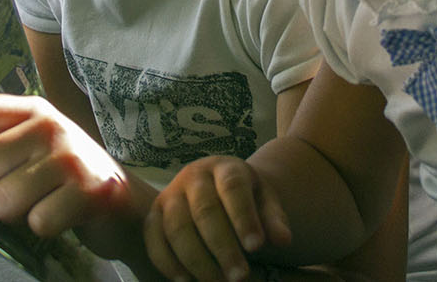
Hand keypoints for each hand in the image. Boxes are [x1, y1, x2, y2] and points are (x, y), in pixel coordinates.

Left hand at [0, 94, 133, 238]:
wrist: (129, 206)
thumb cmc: (66, 181)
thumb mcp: (31, 155)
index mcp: (30, 110)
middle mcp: (48, 124)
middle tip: (20, 194)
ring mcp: (70, 154)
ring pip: (2, 201)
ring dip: (17, 216)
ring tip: (44, 205)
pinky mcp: (90, 189)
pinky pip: (36, 223)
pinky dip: (44, 230)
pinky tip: (64, 219)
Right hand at [144, 155, 291, 281]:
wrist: (220, 189)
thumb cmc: (248, 200)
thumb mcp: (266, 202)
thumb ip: (274, 219)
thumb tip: (283, 240)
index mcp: (225, 167)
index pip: (233, 187)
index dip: (243, 217)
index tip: (257, 247)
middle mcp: (193, 175)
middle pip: (204, 210)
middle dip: (223, 247)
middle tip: (240, 277)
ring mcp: (170, 194)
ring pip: (177, 227)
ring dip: (197, 260)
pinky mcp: (154, 215)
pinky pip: (153, 239)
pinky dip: (167, 263)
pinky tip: (187, 281)